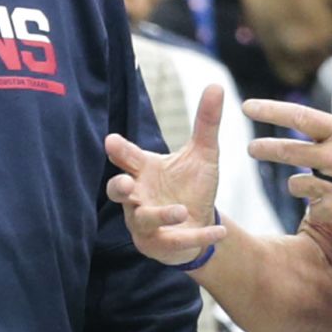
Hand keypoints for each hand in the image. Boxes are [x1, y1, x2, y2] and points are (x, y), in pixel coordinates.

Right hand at [105, 84, 226, 267]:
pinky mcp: (162, 245)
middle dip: (119, 187)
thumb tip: (216, 85)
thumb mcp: (203, 154)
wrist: (201, 224)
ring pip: (144, 220)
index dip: (119, 150)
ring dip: (161, 215)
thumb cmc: (192, 186)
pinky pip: (176, 242)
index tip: (112, 141)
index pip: (127, 158)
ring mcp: (146, 223)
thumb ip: (206, 123)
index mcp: (143, 171)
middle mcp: (138, 197)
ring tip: (180, 210)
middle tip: (126, 183)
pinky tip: (219, 231)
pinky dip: (198, 236)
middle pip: (118, 192)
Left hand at [245, 52, 331, 238]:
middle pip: (285, 151)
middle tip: (252, 148)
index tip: (248, 106)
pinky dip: (322, 207)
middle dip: (264, 149)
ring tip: (321, 184)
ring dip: (303, 184)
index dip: (269, 110)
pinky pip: (314, 208)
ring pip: (297, 184)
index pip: (299, 116)